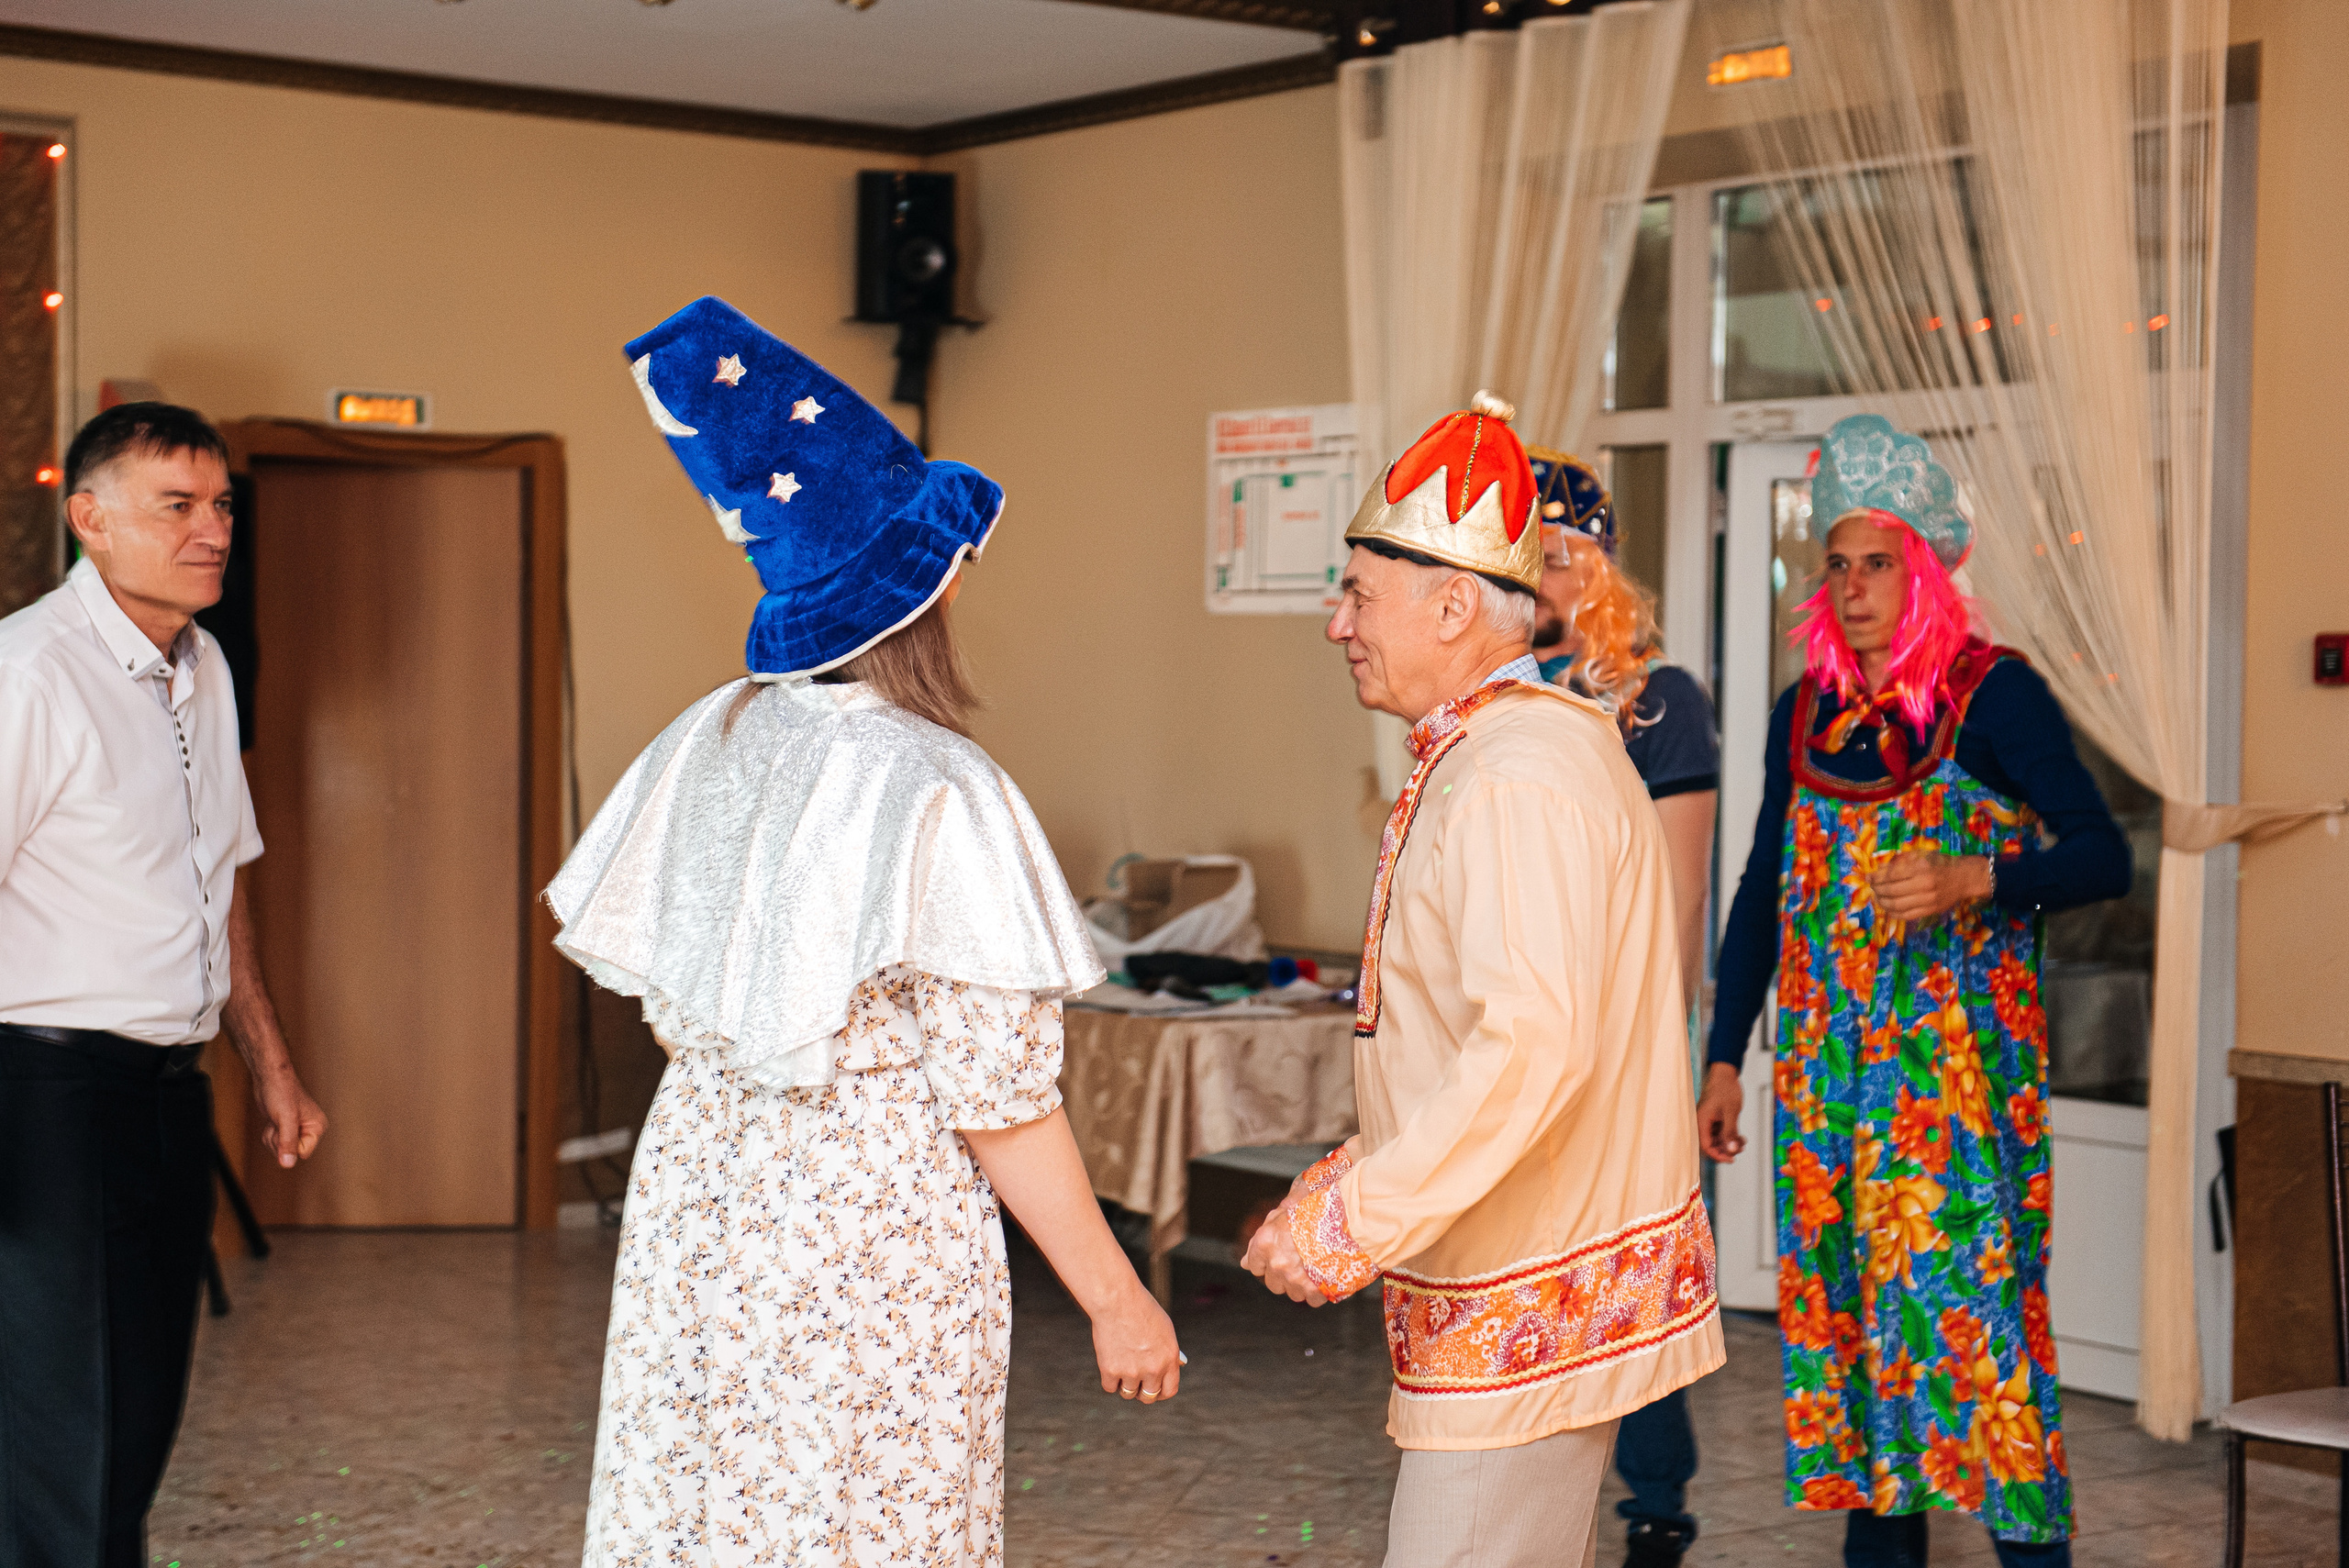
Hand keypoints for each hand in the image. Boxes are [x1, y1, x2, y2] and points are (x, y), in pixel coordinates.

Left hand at [253, 1066, 326, 1167]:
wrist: (269, 1077)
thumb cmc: (281, 1092)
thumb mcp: (285, 1120)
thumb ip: (288, 1142)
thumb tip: (287, 1164)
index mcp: (317, 1127)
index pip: (302, 1153)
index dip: (289, 1145)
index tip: (285, 1129)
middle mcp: (310, 1130)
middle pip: (291, 1153)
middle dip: (279, 1141)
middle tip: (278, 1123)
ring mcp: (297, 1129)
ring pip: (281, 1149)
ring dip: (273, 1137)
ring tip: (275, 1119)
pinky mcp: (285, 1128)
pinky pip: (275, 1143)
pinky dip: (269, 1135)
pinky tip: (272, 1120)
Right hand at [1090, 1279, 1182, 1403]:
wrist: (1117, 1300)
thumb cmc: (1140, 1309)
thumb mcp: (1164, 1329)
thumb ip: (1167, 1352)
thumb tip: (1170, 1368)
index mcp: (1169, 1359)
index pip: (1169, 1390)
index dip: (1161, 1393)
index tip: (1154, 1389)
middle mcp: (1153, 1369)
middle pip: (1148, 1397)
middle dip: (1142, 1391)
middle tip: (1136, 1383)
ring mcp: (1132, 1372)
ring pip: (1128, 1393)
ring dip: (1125, 1384)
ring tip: (1121, 1367)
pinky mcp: (1111, 1371)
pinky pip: (1110, 1387)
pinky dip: (1109, 1379)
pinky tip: (1110, 1364)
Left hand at [1241, 1197, 1329, 1306]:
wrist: (1349, 1219)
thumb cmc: (1318, 1210)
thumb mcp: (1285, 1214)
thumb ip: (1263, 1237)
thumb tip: (1244, 1262)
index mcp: (1265, 1242)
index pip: (1254, 1265)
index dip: (1267, 1261)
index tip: (1280, 1256)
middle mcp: (1277, 1263)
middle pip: (1272, 1284)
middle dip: (1284, 1275)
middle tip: (1301, 1261)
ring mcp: (1295, 1279)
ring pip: (1292, 1293)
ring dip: (1301, 1285)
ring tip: (1315, 1267)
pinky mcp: (1314, 1290)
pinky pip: (1311, 1300)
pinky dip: (1319, 1293)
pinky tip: (1325, 1277)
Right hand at [1696, 1061, 1745, 1163]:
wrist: (1726, 1074)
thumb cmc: (1726, 1089)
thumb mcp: (1731, 1113)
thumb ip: (1730, 1133)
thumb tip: (1731, 1151)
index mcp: (1701, 1121)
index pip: (1706, 1146)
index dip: (1718, 1155)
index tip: (1732, 1159)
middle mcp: (1703, 1123)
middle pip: (1711, 1145)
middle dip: (1726, 1150)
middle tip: (1740, 1149)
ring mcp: (1709, 1122)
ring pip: (1718, 1140)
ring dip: (1730, 1144)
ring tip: (1743, 1142)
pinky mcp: (1716, 1119)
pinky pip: (1721, 1133)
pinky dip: (1731, 1137)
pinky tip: (1741, 1137)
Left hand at [1870, 849, 1991, 923]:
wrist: (1964, 878)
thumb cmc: (1939, 863)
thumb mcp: (1920, 855)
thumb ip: (1899, 861)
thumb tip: (1878, 870)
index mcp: (1920, 867)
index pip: (1891, 875)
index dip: (1876, 877)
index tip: (1868, 877)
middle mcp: (1924, 884)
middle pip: (1891, 891)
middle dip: (1877, 889)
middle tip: (1872, 887)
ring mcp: (1928, 900)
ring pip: (1896, 905)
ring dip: (1882, 902)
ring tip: (1877, 897)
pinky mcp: (1930, 911)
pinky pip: (1906, 915)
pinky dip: (1893, 913)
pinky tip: (1887, 907)